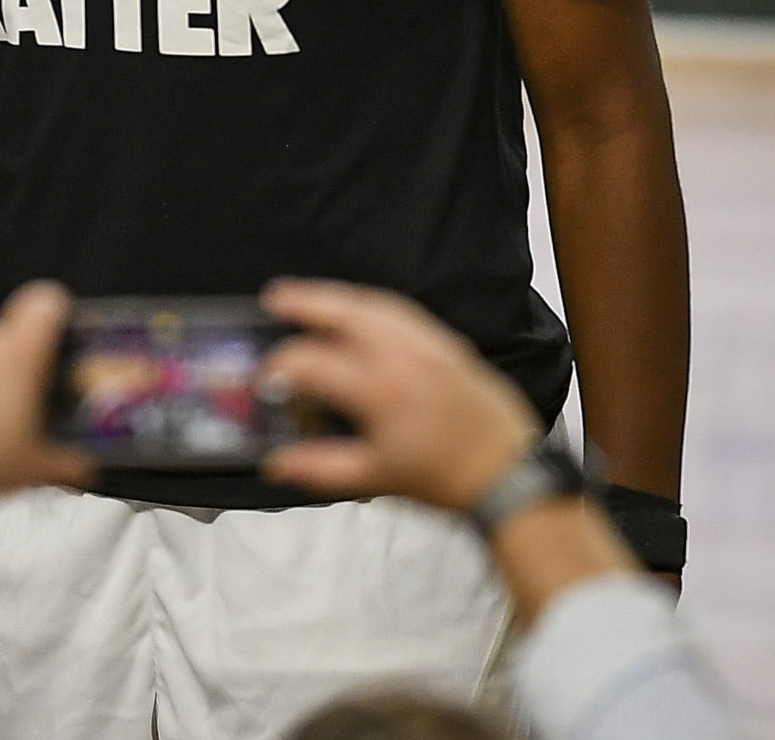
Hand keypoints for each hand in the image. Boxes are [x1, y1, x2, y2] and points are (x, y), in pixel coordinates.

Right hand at [258, 278, 540, 510]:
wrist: (509, 472)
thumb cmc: (445, 478)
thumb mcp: (375, 477)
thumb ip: (320, 467)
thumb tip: (276, 464)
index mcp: (379, 390)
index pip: (312, 363)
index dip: (279, 366)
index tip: (265, 376)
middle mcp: (402, 357)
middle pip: (344, 312)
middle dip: (304, 301)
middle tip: (275, 298)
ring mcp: (428, 346)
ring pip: (374, 305)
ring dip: (337, 297)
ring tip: (311, 298)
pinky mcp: (448, 345)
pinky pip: (403, 311)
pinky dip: (373, 304)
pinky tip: (362, 310)